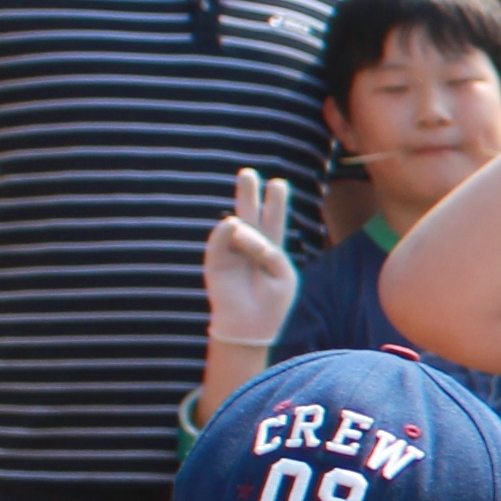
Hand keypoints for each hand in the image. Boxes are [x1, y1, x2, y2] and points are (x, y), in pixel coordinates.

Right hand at [201, 169, 299, 348]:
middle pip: (251, 214)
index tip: (278, 183)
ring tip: (249, 200)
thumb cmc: (272, 304)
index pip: (274, 220)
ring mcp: (232, 253)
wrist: (250, 328)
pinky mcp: (216, 262)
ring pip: (235, 224)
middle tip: (248, 172)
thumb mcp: (284, 276)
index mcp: (270, 250)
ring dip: (243, 210)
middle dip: (249, 193)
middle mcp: (250, 247)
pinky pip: (220, 241)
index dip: (276, 202)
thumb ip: (271, 252)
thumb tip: (244, 231)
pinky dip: (227, 232)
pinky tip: (233, 224)